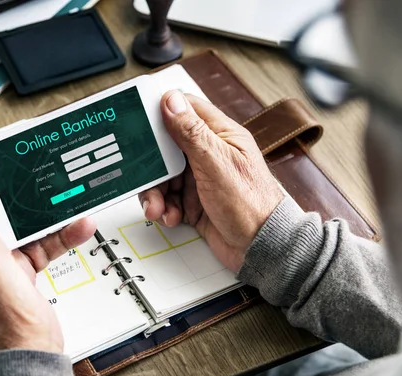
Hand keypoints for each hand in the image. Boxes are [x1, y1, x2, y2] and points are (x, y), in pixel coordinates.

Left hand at [0, 130, 96, 354]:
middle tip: (15, 160)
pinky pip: (41, 242)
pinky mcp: (22, 267)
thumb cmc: (0, 320)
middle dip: (2, 182)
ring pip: (18, 222)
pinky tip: (78, 225)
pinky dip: (60, 233)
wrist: (30, 349)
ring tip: (58, 194)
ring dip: (42, 210)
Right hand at [139, 91, 283, 271]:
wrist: (260, 249)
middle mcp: (209, 154)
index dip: (161, 112)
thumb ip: (192, 133)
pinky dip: (164, 208)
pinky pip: (167, 198)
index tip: (140, 122)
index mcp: (221, 135)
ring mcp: (200, 178)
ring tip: (158, 207)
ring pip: (163, 175)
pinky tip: (171, 216)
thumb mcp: (217, 164)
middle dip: (152, 165)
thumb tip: (171, 101)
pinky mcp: (193, 201)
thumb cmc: (252, 206)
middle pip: (166, 147)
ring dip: (155, 192)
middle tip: (147, 177)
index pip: (185, 109)